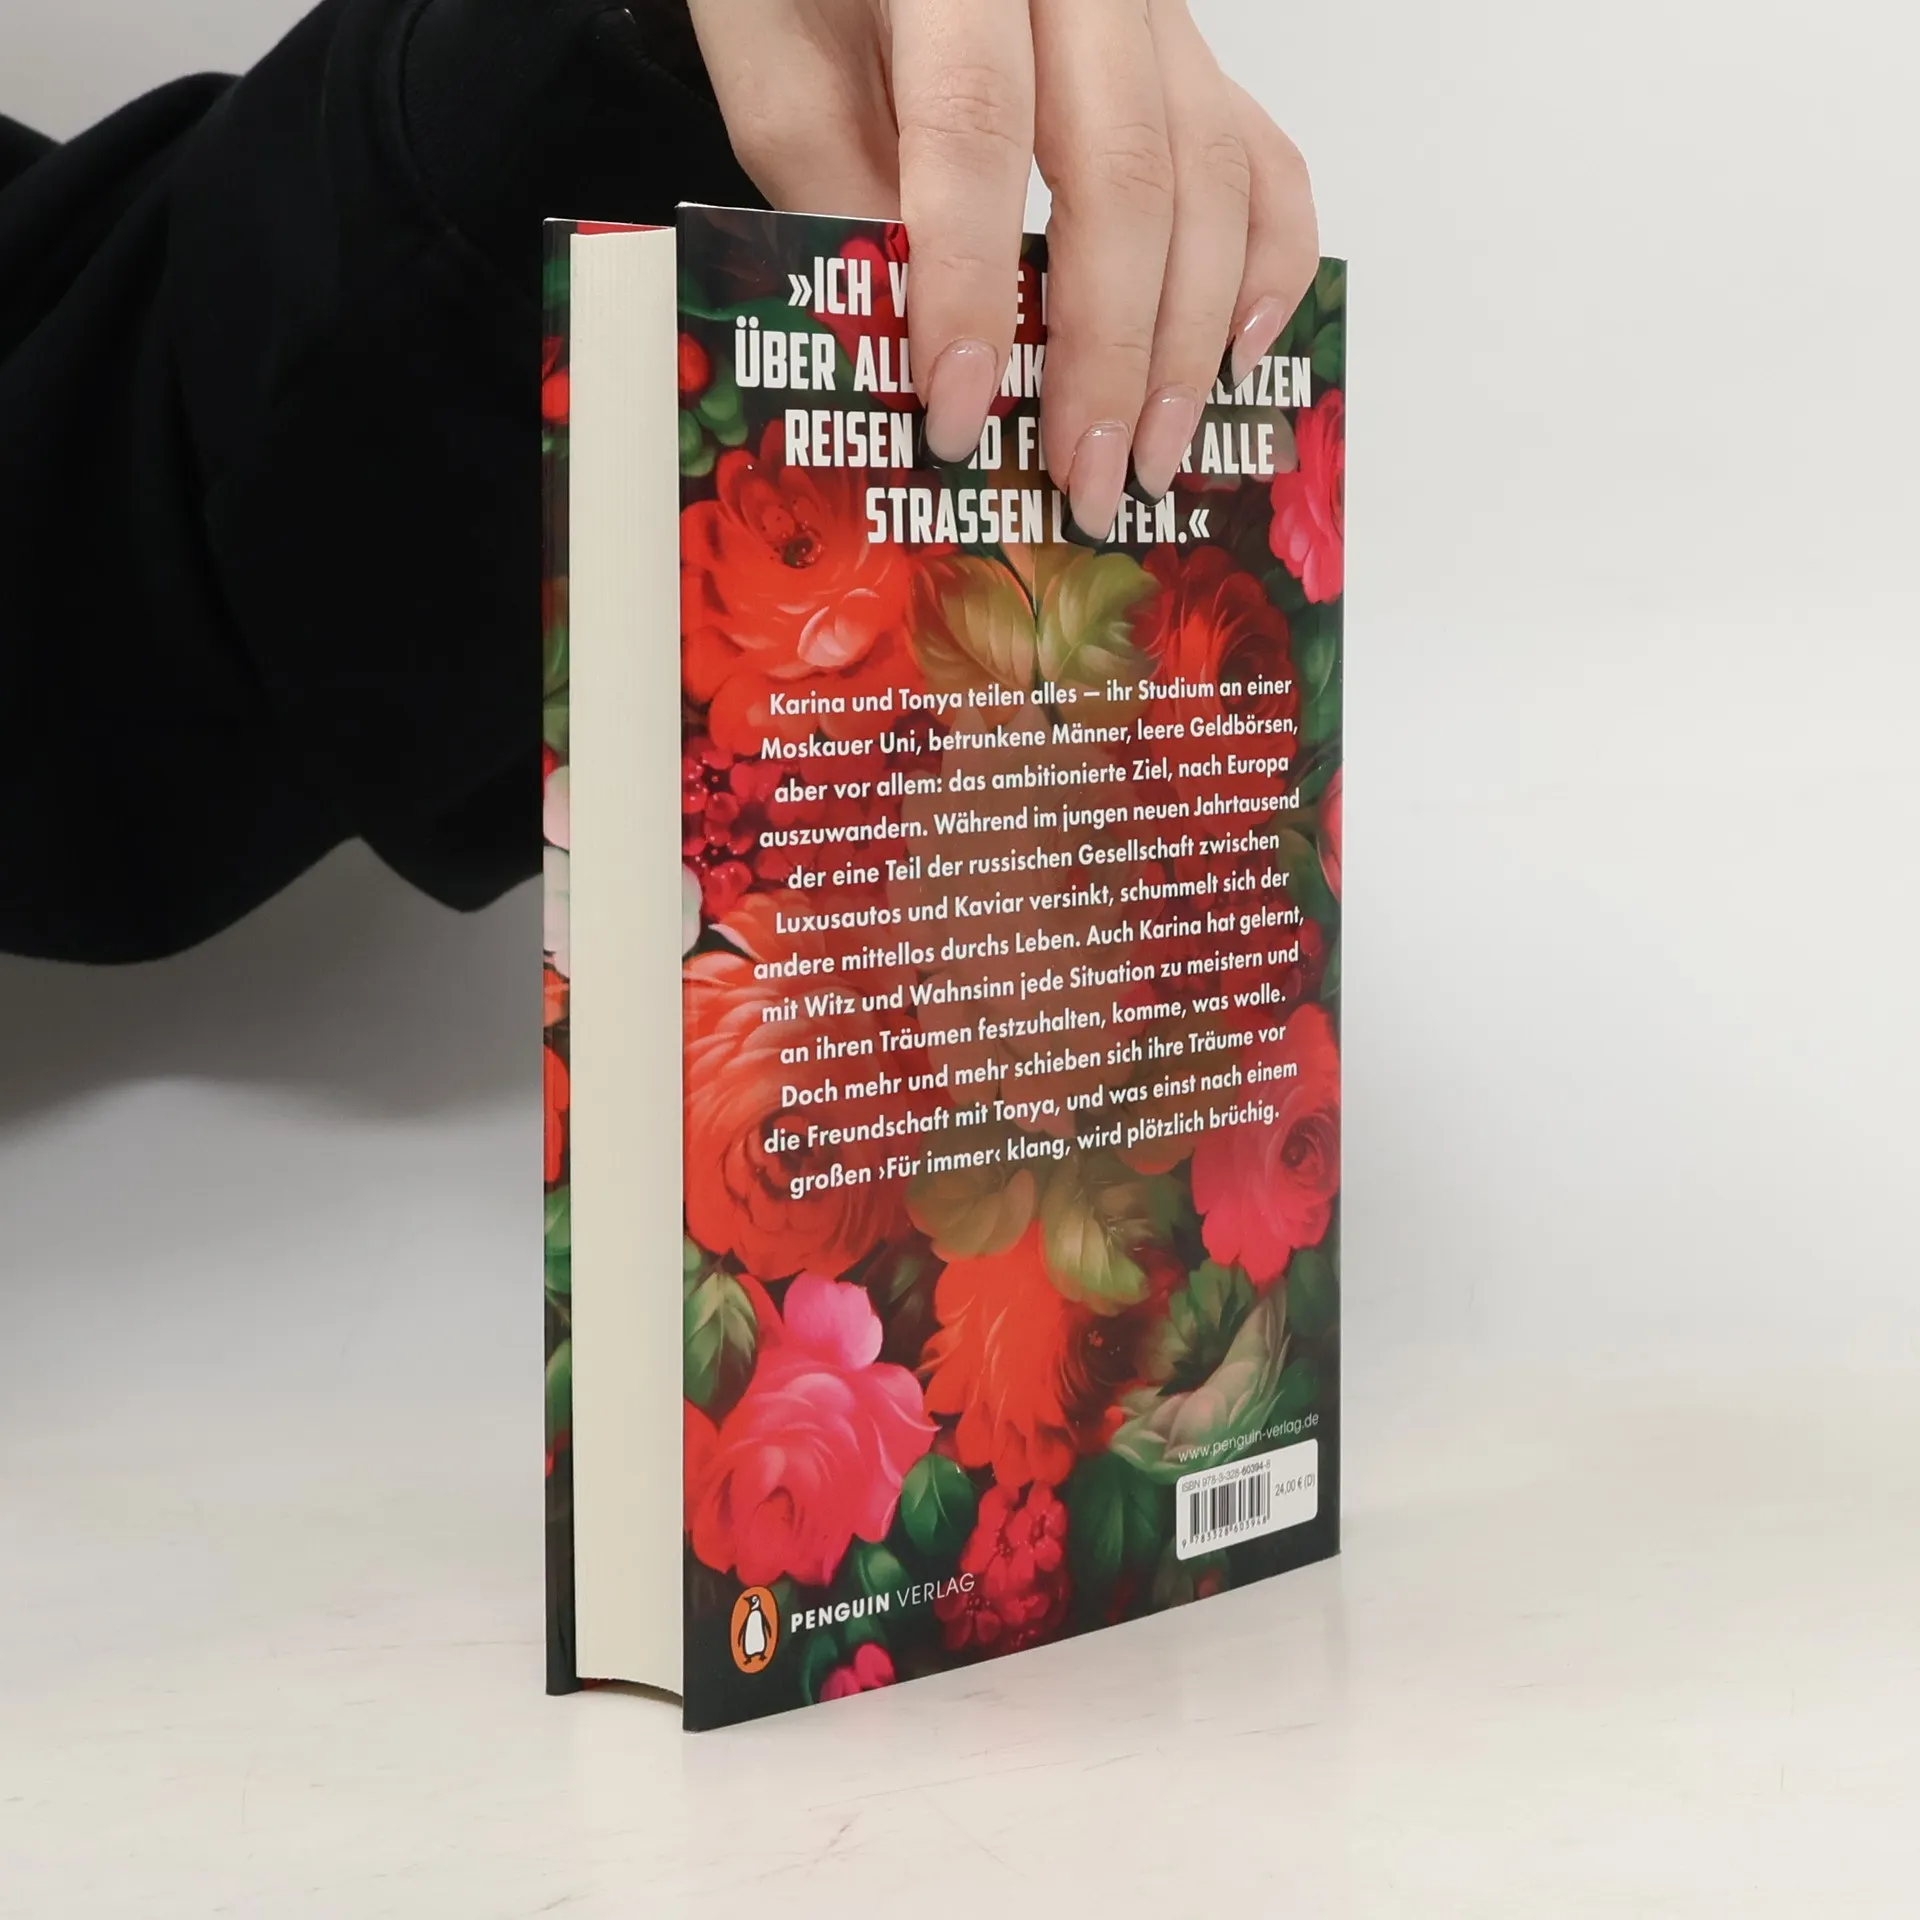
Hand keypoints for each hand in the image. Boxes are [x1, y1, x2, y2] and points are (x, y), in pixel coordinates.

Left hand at [683, 0, 1318, 537]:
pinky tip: (1241, 356)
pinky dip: (1269, 263)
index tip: (956, 416)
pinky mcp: (1192, 55)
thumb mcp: (778, 64)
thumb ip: (836, 194)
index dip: (971, 287)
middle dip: (1108, 353)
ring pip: (1212, 178)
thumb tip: (904, 360)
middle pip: (1125, 173)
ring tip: (1153, 456)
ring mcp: (1158, 15)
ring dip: (1191, 340)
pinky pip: (1262, 157)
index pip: (977, 130)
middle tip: (1084, 480)